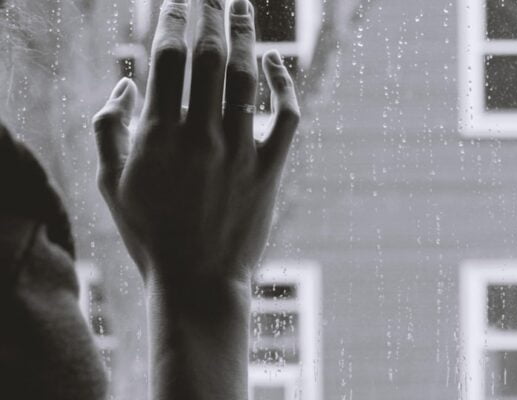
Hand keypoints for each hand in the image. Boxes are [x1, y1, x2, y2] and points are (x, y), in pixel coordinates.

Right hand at [91, 0, 298, 287]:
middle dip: (209, 14)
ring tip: (243, 6)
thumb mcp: (111, 184)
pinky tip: (278, 63)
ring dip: (245, 36)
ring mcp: (239, 150)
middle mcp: (201, 135)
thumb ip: (108, 128)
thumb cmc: (150, 234)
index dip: (173, 20)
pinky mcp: (270, 168)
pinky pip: (287, 117)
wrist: (198, 282)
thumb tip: (125, 83)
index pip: (167, 59)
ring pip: (247, 78)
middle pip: (209, 57)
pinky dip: (286, 86)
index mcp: (158, 134)